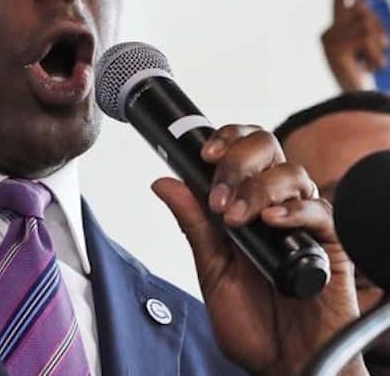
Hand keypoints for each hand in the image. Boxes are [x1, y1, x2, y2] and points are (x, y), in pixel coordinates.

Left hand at [152, 125, 363, 375]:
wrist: (283, 364)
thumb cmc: (253, 323)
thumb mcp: (212, 269)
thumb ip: (194, 224)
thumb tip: (164, 182)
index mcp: (246, 206)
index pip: (244, 152)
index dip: (227, 140)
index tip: (204, 153)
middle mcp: (277, 207)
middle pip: (269, 149)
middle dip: (237, 162)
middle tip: (217, 197)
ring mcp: (305, 225)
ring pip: (293, 174)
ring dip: (257, 189)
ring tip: (235, 217)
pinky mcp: (330, 247)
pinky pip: (321, 213)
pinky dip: (295, 210)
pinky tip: (272, 221)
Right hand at [322, 0, 388, 91]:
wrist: (361, 101)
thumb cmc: (372, 72)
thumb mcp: (373, 41)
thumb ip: (368, 22)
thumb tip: (366, 1)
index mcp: (336, 27)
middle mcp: (328, 32)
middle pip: (358, 8)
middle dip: (377, 24)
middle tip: (383, 45)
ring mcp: (328, 40)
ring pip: (365, 23)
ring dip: (379, 42)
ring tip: (375, 62)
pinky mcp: (333, 49)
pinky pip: (363, 36)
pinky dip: (375, 51)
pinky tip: (371, 67)